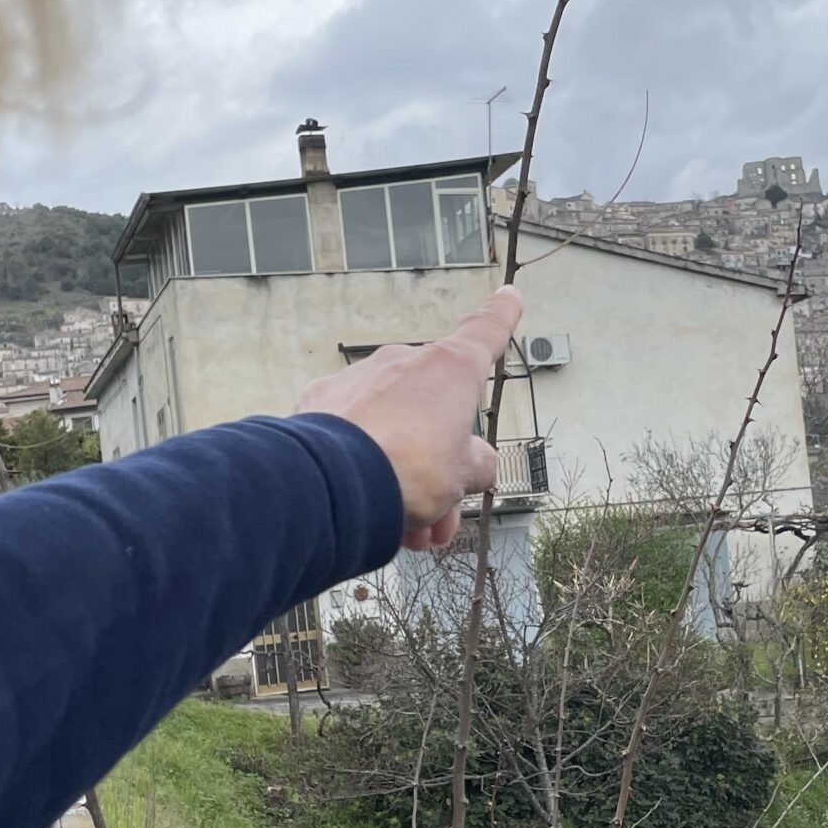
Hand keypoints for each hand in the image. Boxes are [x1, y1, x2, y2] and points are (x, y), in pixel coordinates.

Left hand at [295, 286, 523, 550]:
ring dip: (405, 477)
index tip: (509, 295)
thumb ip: (476, 463)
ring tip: (411, 532)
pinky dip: (363, 465)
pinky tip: (364, 504)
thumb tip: (472, 463)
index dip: (501, 316)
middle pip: (434, 413)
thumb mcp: (464, 475)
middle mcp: (404, 363)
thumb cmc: (409, 469)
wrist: (333, 482)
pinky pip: (354, 432)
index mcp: (450, 369)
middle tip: (442, 517)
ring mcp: (359, 379)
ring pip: (394, 429)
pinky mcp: (319, 403)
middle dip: (441, 465)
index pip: (485, 332)